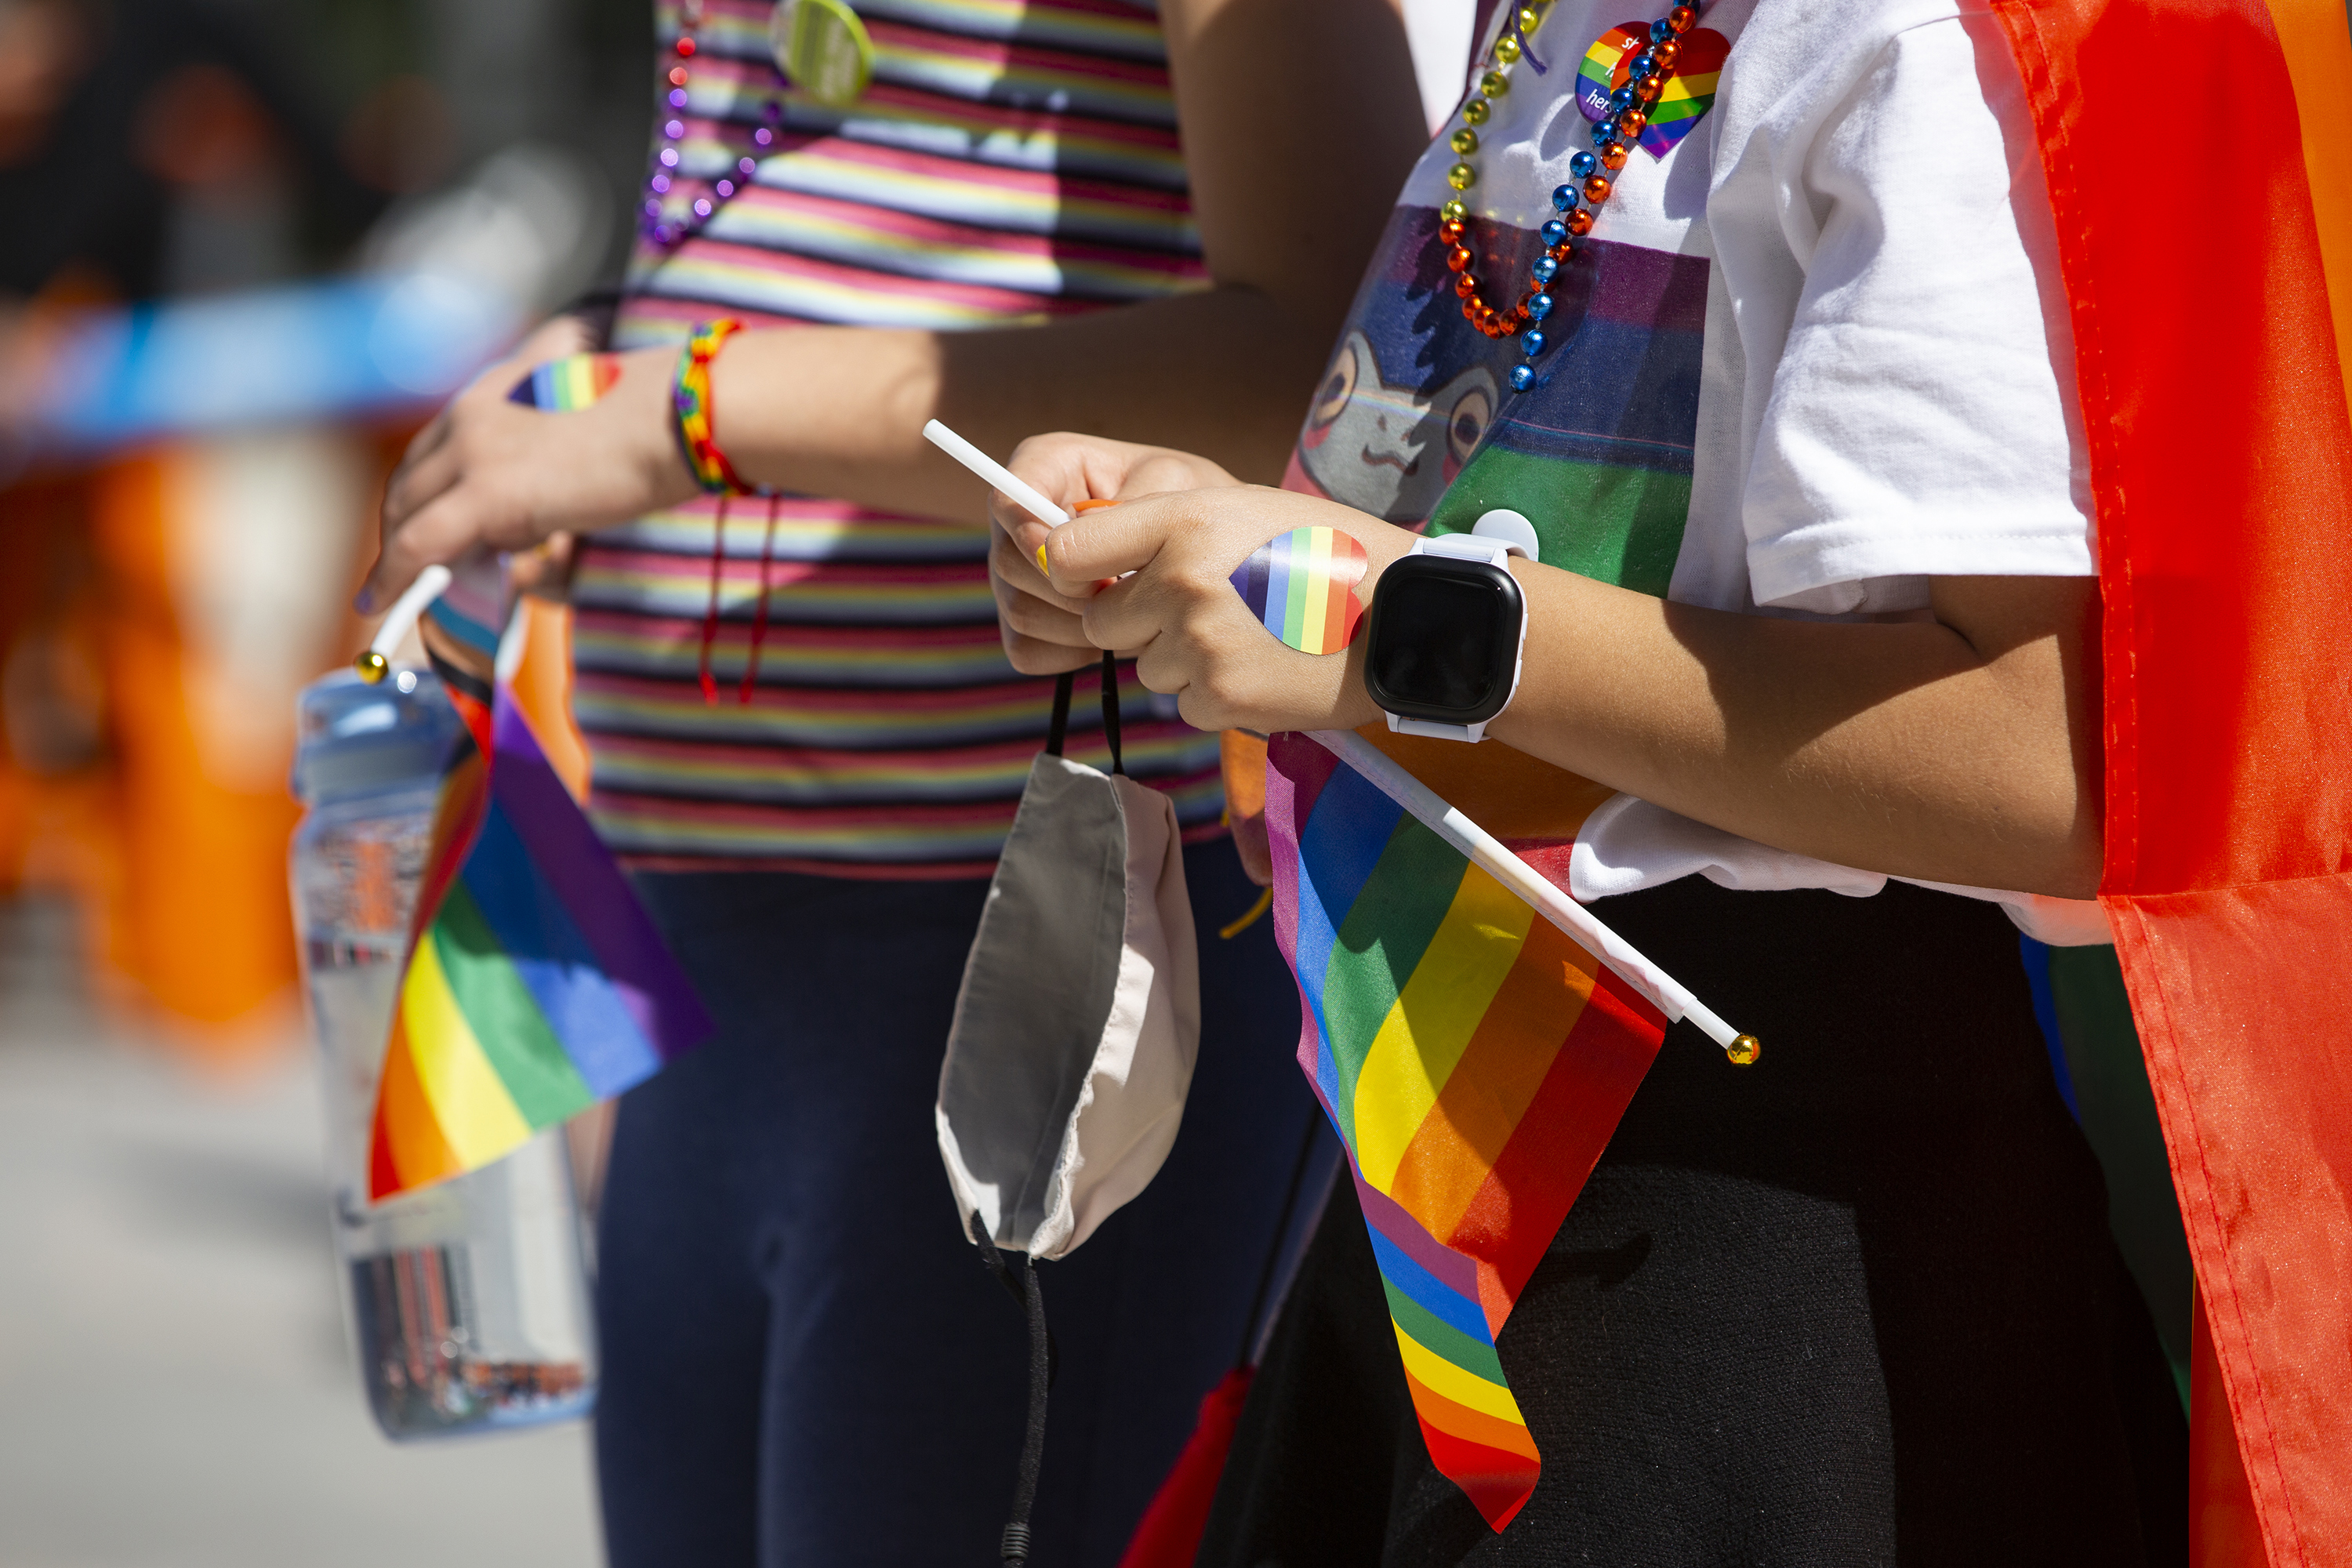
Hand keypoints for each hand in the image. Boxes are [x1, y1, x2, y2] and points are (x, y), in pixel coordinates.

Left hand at [361, 317, 697, 610]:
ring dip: (398, 557)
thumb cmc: (662, 427)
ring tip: (395, 593)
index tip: (417, 526)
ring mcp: (473, 452)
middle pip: (410, 481)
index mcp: (496, 391)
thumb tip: (544, 518)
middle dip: (399, 529)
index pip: (434, 448)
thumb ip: (551, 466)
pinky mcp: (486, 492)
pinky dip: (395, 576)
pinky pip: (419, 544)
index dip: (419, 494)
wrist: (678, 417)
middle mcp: (472, 415)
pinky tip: (383, 601)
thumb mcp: (587, 438)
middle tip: (404, 572)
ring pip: (407, 513)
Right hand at [986, 433, 1244, 674]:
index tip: (1075, 563)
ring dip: (1078, 626)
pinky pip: (1026, 649)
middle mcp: (1021, 520)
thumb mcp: (1176, 486)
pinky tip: (1113, 642)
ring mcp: (1018, 574)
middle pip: (1008, 562)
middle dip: (1067, 589)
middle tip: (1124, 592)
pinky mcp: (1028, 621)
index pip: (1008, 497)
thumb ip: (1131, 502)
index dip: (1031, 534)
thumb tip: (1080, 529)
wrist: (1205, 561)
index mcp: (1049, 466)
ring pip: (1018, 611)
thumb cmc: (1189, 509)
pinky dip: (1070, 654)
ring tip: (1132, 616)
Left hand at [1036, 484, 1414, 733]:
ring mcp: (1199, 645)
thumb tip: (1084, 564)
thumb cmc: (1326, 552)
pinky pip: (1185, 704)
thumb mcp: (1244, 508)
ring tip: (1251, 634)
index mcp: (1182, 520)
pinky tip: (1265, 666)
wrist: (1405, 615)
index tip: (1092, 578)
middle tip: (1205, 609)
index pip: (1068, 551)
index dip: (1072, 570)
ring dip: (1182, 660)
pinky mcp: (1221, 699)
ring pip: (1146, 667)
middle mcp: (1181, 581)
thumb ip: (1164, 530)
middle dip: (1139, 623)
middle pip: (1102, 623)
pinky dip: (1215, 695)